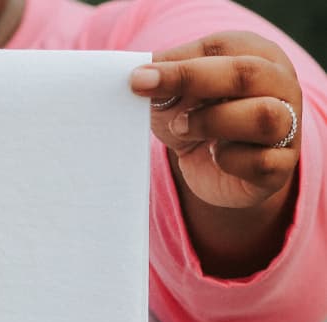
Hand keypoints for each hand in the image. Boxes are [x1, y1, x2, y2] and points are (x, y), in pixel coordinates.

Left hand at [131, 32, 300, 210]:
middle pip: (246, 75)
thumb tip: (140, 74)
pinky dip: (229, 160)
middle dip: (192, 80)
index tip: (138, 78)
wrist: (217, 168)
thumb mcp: (179, 96)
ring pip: (262, 117)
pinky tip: (215, 156)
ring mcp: (288, 126)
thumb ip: (166, 80)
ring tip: (182, 128)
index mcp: (257, 54)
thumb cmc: (200, 119)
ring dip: (213, 122)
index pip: (223, 50)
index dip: (179, 64)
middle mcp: (281, 85)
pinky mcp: (280, 166)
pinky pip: (260, 162)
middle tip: (150, 92)